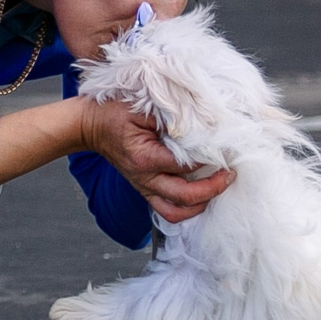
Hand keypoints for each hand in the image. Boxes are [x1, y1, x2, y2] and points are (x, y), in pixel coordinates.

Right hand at [82, 97, 232, 223]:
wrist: (90, 125)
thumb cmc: (114, 112)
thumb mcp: (142, 107)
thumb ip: (171, 116)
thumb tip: (201, 125)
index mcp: (144, 158)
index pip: (185, 165)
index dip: (208, 159)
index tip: (225, 148)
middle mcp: (144, 179)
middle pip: (185, 197)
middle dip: (213, 188)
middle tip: (230, 174)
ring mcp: (143, 187)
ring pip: (176, 212)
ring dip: (201, 205)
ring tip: (218, 188)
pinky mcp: (144, 189)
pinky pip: (168, 209)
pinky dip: (187, 207)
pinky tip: (201, 195)